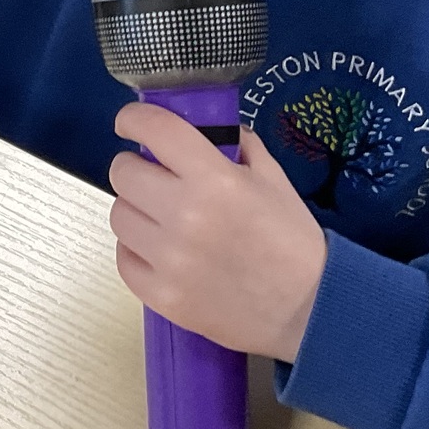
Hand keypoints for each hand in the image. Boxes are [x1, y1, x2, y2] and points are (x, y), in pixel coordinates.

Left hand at [108, 102, 328, 361]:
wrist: (309, 309)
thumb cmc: (294, 241)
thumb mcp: (274, 179)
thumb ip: (238, 146)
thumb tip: (207, 128)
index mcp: (215, 180)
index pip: (155, 130)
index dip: (134, 119)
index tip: (130, 123)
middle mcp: (185, 216)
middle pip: (124, 173)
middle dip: (136, 167)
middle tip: (154, 176)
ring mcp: (169, 260)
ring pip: (119, 215)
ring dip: (136, 209)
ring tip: (160, 216)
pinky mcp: (161, 296)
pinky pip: (124, 258)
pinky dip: (136, 249)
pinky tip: (159, 249)